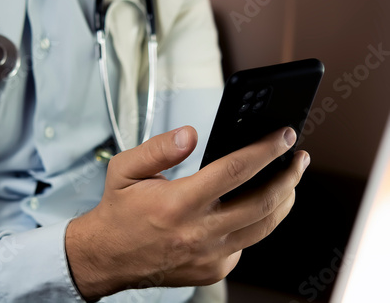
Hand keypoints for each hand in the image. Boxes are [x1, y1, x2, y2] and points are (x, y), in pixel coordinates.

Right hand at [66, 126, 309, 300]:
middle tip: (298, 159)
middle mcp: (199, 232)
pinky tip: (252, 208)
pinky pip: (246, 245)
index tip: (283, 137)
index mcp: (178, 203)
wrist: (107, 257)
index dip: (265, 150)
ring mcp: (209, 255)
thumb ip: (158, 148)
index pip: (235, 170)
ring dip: (283, 201)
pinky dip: (255, 223)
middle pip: (263, 202)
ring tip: (289, 181)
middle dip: (289, 176)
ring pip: (263, 227)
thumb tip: (190, 135)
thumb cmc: (118, 213)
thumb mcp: (124, 169)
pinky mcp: (213, 270)